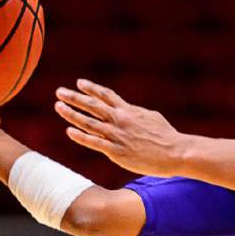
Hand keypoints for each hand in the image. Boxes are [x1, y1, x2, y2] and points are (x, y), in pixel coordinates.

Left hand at [55, 79, 187, 176]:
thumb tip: (126, 110)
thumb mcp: (151, 117)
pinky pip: (94, 143)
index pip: (106, 95)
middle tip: (59, 91)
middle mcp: (121, 120)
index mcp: (129, 110)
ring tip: (59, 107)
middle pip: (93, 105)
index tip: (79, 83)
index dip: (91, 88)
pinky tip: (69, 131)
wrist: (175, 152)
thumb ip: (135, 113)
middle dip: (74, 97)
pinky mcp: (117, 152)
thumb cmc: (166, 135)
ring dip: (72, 114)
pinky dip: (81, 136)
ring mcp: (117, 136)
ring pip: (89, 122)